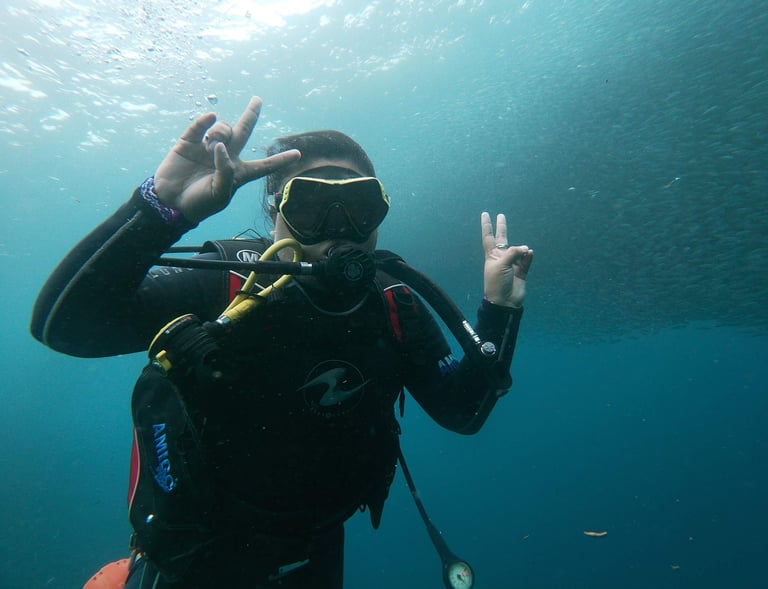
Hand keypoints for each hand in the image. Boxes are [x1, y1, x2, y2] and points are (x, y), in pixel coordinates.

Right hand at [153, 96, 300, 222]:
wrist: (171, 202)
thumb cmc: (199, 204)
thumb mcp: (219, 194)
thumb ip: (225, 172)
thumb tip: (221, 147)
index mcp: (238, 173)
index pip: (263, 165)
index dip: (280, 160)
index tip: (297, 154)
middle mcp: (225, 157)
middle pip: (243, 132)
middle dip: (251, 115)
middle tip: (257, 100)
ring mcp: (207, 148)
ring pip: (224, 129)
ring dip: (223, 132)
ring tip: (212, 145)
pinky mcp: (189, 143)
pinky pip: (200, 126)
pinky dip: (206, 121)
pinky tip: (210, 118)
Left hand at [481, 212, 532, 307]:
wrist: (505, 302)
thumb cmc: (497, 283)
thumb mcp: (501, 265)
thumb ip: (513, 253)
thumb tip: (525, 249)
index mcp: (491, 256)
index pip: (488, 237)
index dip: (487, 226)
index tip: (485, 214)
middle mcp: (501, 258)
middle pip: (502, 239)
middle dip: (502, 228)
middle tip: (501, 216)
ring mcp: (511, 265)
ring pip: (518, 251)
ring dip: (521, 250)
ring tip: (524, 251)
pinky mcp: (521, 272)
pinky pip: (526, 261)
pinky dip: (528, 258)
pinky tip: (529, 254)